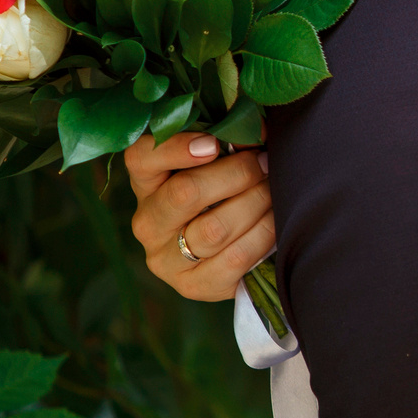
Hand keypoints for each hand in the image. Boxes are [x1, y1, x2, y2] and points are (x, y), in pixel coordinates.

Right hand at [125, 132, 273, 302]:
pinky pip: (236, 258)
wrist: (230, 249)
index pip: (141, 159)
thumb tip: (255, 130)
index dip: (176, 148)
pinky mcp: (194, 286)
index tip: (215, 143)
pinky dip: (263, 234)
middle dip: (236, 173)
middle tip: (264, 162)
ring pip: (214, 228)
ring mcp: (166, 260)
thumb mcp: (214, 161)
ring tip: (274, 188)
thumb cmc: (223, 189)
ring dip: (254, 202)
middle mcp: (147, 223)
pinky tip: (275, 219)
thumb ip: (226, 141)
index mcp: (145, 183)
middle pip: (185, 194)